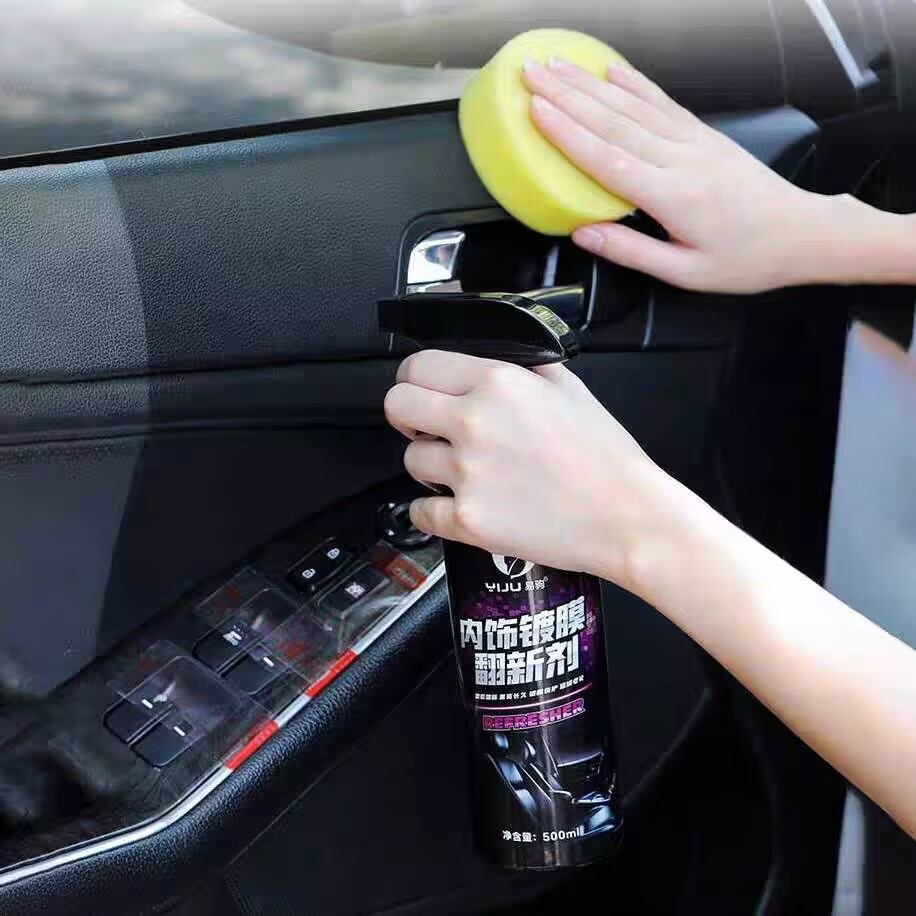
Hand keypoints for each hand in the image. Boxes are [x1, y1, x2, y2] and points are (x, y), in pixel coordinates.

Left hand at [384, 350, 680, 587]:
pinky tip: (457, 506)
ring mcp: (467, 474)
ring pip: (409, 460)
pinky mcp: (467, 519)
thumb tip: (494, 360)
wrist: (627, 518)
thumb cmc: (606, 459)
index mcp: (497, 383)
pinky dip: (431, 512)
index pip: (418, 365)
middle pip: (396, 405)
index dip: (415, 378)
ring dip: (428, 465)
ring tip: (461, 473)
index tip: (421, 389)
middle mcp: (474, 423)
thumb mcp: (570, 388)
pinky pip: (419, 512)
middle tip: (426, 427)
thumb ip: (524, 367)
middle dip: (407, 415)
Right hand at [521, 57, 855, 293]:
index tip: (536, 110)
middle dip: (567, 94)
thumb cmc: (747, 258)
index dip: (568, 133)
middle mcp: (681, 160)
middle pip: (613, 121)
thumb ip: (631, 251)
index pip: (608, 158)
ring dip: (591, 83)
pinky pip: (664, 103)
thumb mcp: (686, 273)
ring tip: (558, 65)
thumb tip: (583, 234)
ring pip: (633, 106)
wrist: (803, 234)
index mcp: (673, 197)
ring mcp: (694, 141)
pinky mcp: (705, 135)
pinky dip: (636, 83)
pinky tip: (613, 69)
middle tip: (532, 74)